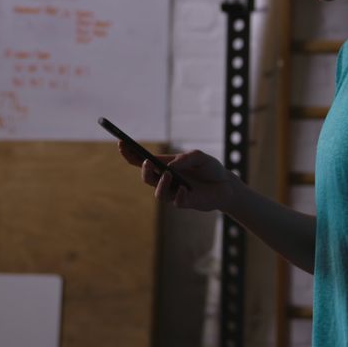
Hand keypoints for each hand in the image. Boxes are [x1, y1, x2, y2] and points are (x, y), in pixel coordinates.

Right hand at [117, 142, 236, 211]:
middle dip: (144, 170)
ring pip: (158, 193)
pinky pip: (176, 202)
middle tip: (147, 162)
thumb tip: (170, 167)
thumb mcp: (200, 156)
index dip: (129, 153)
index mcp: (164, 165)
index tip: (121, 143)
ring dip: (161, 183)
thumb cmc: (210, 168)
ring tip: (169, 175)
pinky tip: (185, 189)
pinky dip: (179, 195)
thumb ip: (185, 158)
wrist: (226, 185)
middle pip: (146, 177)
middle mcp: (166, 180)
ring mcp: (174, 192)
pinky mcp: (184, 203)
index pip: (141, 160)